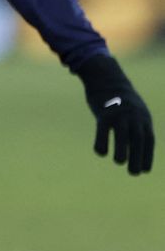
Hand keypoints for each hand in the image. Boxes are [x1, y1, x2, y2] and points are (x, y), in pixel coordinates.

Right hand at [77, 54, 153, 175]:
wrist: (105, 77)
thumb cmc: (119, 98)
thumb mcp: (134, 109)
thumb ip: (137, 125)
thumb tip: (136, 146)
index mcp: (143, 117)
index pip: (148, 140)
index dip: (148, 156)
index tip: (145, 170)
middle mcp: (133, 116)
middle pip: (139, 139)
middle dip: (138, 157)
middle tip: (134, 173)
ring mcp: (119, 114)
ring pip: (123, 135)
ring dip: (123, 151)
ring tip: (120, 162)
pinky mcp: (103, 113)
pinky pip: (103, 130)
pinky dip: (102, 143)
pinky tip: (100, 152)